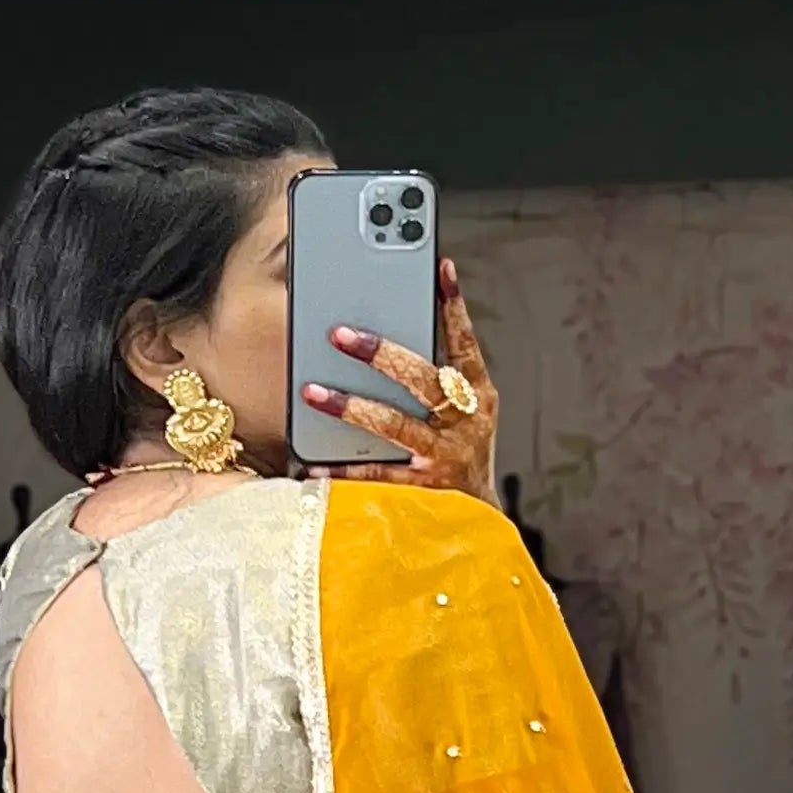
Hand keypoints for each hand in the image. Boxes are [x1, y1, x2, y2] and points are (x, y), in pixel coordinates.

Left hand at [300, 257, 498, 497]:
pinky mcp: (423, 491)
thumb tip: (387, 336)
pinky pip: (377, 474)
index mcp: (478, 396)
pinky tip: (313, 465)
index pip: (465, 344)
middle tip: (339, 334)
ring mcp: (444, 457)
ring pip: (394, 424)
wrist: (479, 523)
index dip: (454, 307)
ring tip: (313, 391)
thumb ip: (436, 377)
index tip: (440, 268)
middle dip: (381, 353)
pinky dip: (343, 470)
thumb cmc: (461, 456)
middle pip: (422, 379)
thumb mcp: (463, 413)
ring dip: (351, 407)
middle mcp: (465, 423)